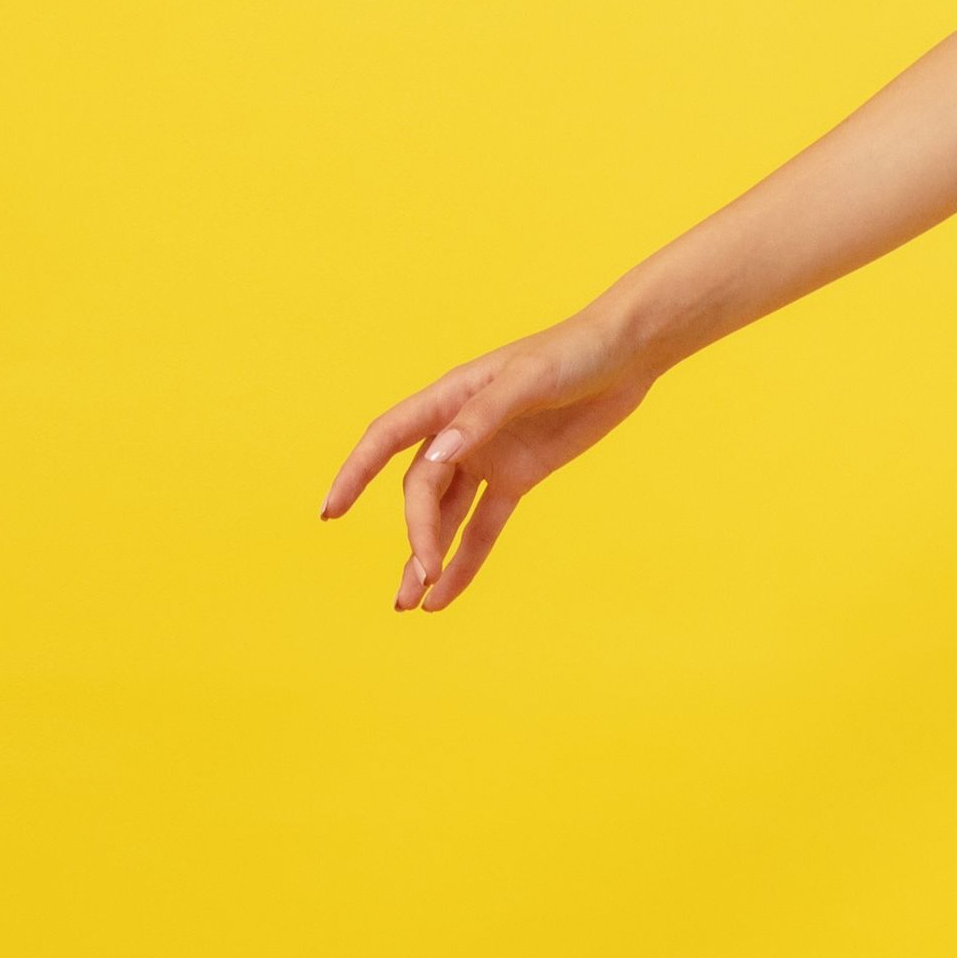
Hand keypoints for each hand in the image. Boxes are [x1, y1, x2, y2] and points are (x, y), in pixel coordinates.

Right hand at [319, 320, 653, 610]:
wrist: (626, 355)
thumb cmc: (573, 353)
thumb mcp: (529, 379)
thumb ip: (483, 416)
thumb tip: (437, 457)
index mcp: (449, 398)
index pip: (386, 438)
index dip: (354, 473)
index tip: (330, 513)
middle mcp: (459, 431)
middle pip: (422, 491)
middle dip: (417, 535)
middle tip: (419, 579)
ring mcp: (486, 457)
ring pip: (445, 516)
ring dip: (427, 557)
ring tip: (411, 604)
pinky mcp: (518, 478)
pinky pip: (484, 526)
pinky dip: (467, 560)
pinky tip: (446, 595)